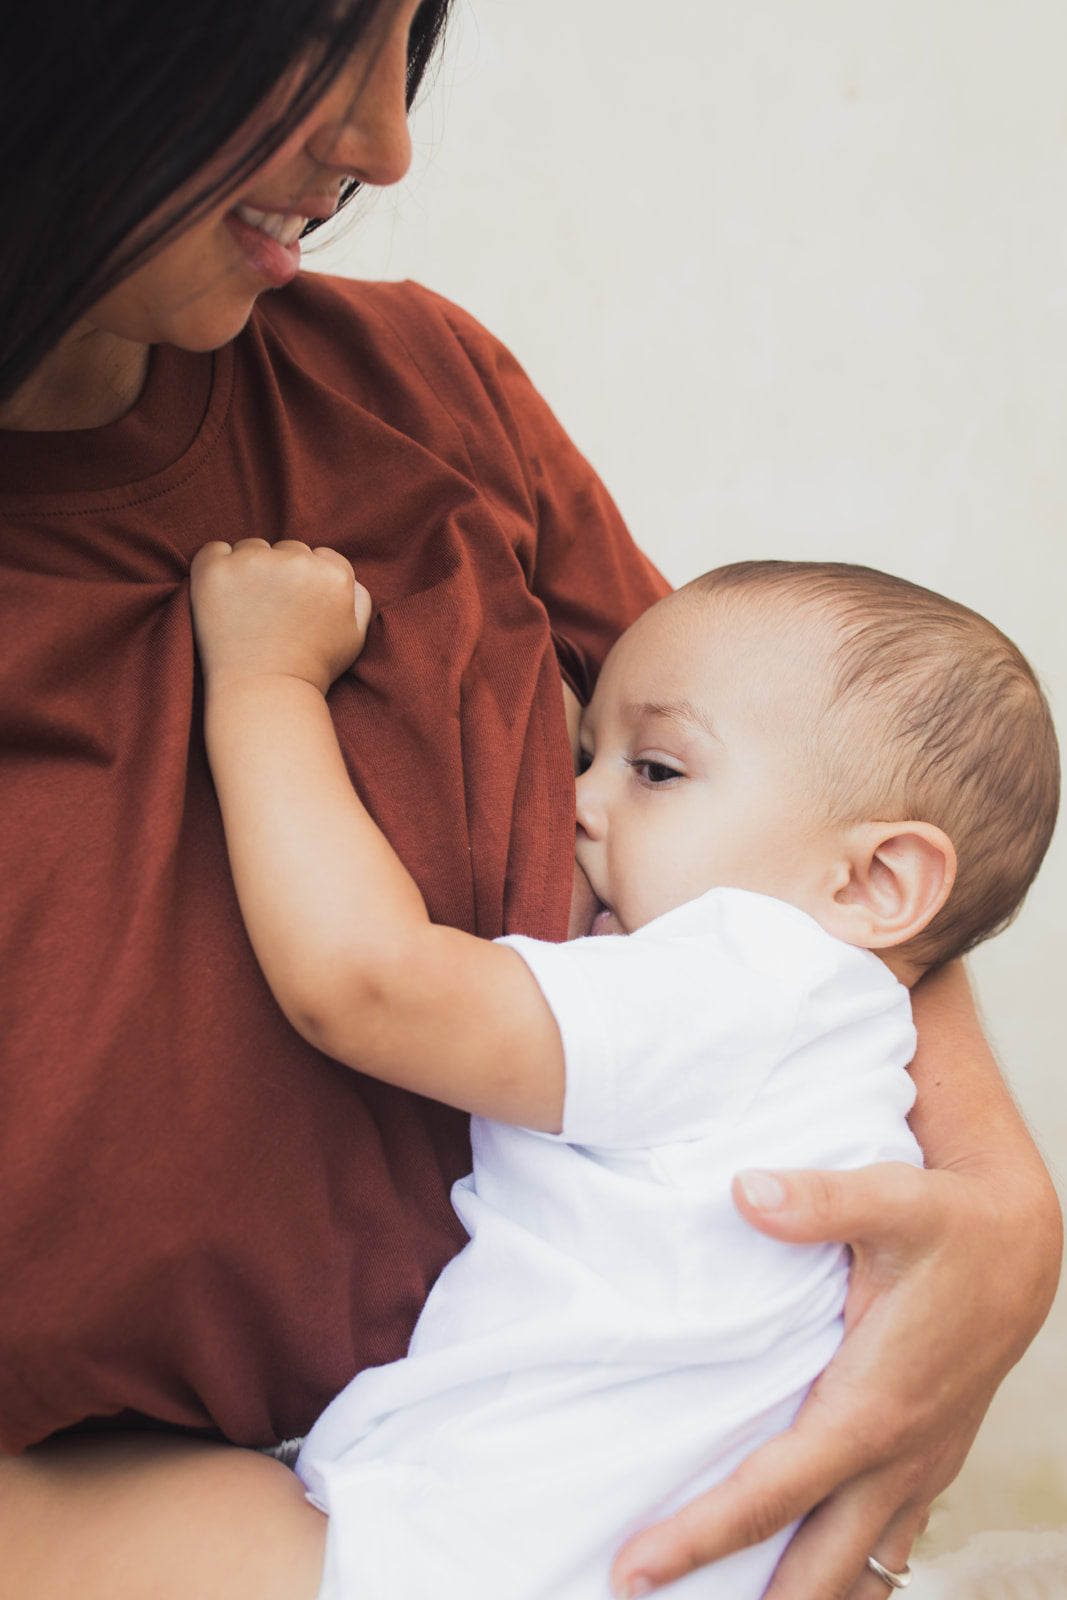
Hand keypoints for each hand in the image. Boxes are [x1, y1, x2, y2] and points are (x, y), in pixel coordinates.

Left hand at [190, 539, 371, 695]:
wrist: (265, 692)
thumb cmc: (311, 669)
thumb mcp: (354, 637)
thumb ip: (359, 599)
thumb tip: (348, 577)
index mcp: (333, 573)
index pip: (319, 556)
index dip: (306, 582)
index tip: (294, 607)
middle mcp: (297, 559)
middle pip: (286, 550)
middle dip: (279, 573)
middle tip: (270, 612)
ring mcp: (254, 562)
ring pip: (251, 548)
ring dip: (248, 570)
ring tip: (246, 611)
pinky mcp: (217, 570)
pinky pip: (213, 550)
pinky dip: (215, 568)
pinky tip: (222, 598)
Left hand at [610, 1157, 1061, 1599]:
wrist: (1023, 1243)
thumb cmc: (950, 1223)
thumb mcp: (888, 1198)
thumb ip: (816, 1200)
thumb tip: (744, 1191)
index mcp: (870, 1410)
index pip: (768, 1494)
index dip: (697, 1537)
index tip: (634, 1570)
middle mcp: (895, 1459)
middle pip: (812, 1567)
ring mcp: (918, 1470)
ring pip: (857, 1572)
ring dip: (801, 1598)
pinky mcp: (928, 1464)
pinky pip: (885, 1546)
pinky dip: (845, 1578)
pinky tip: (807, 1581)